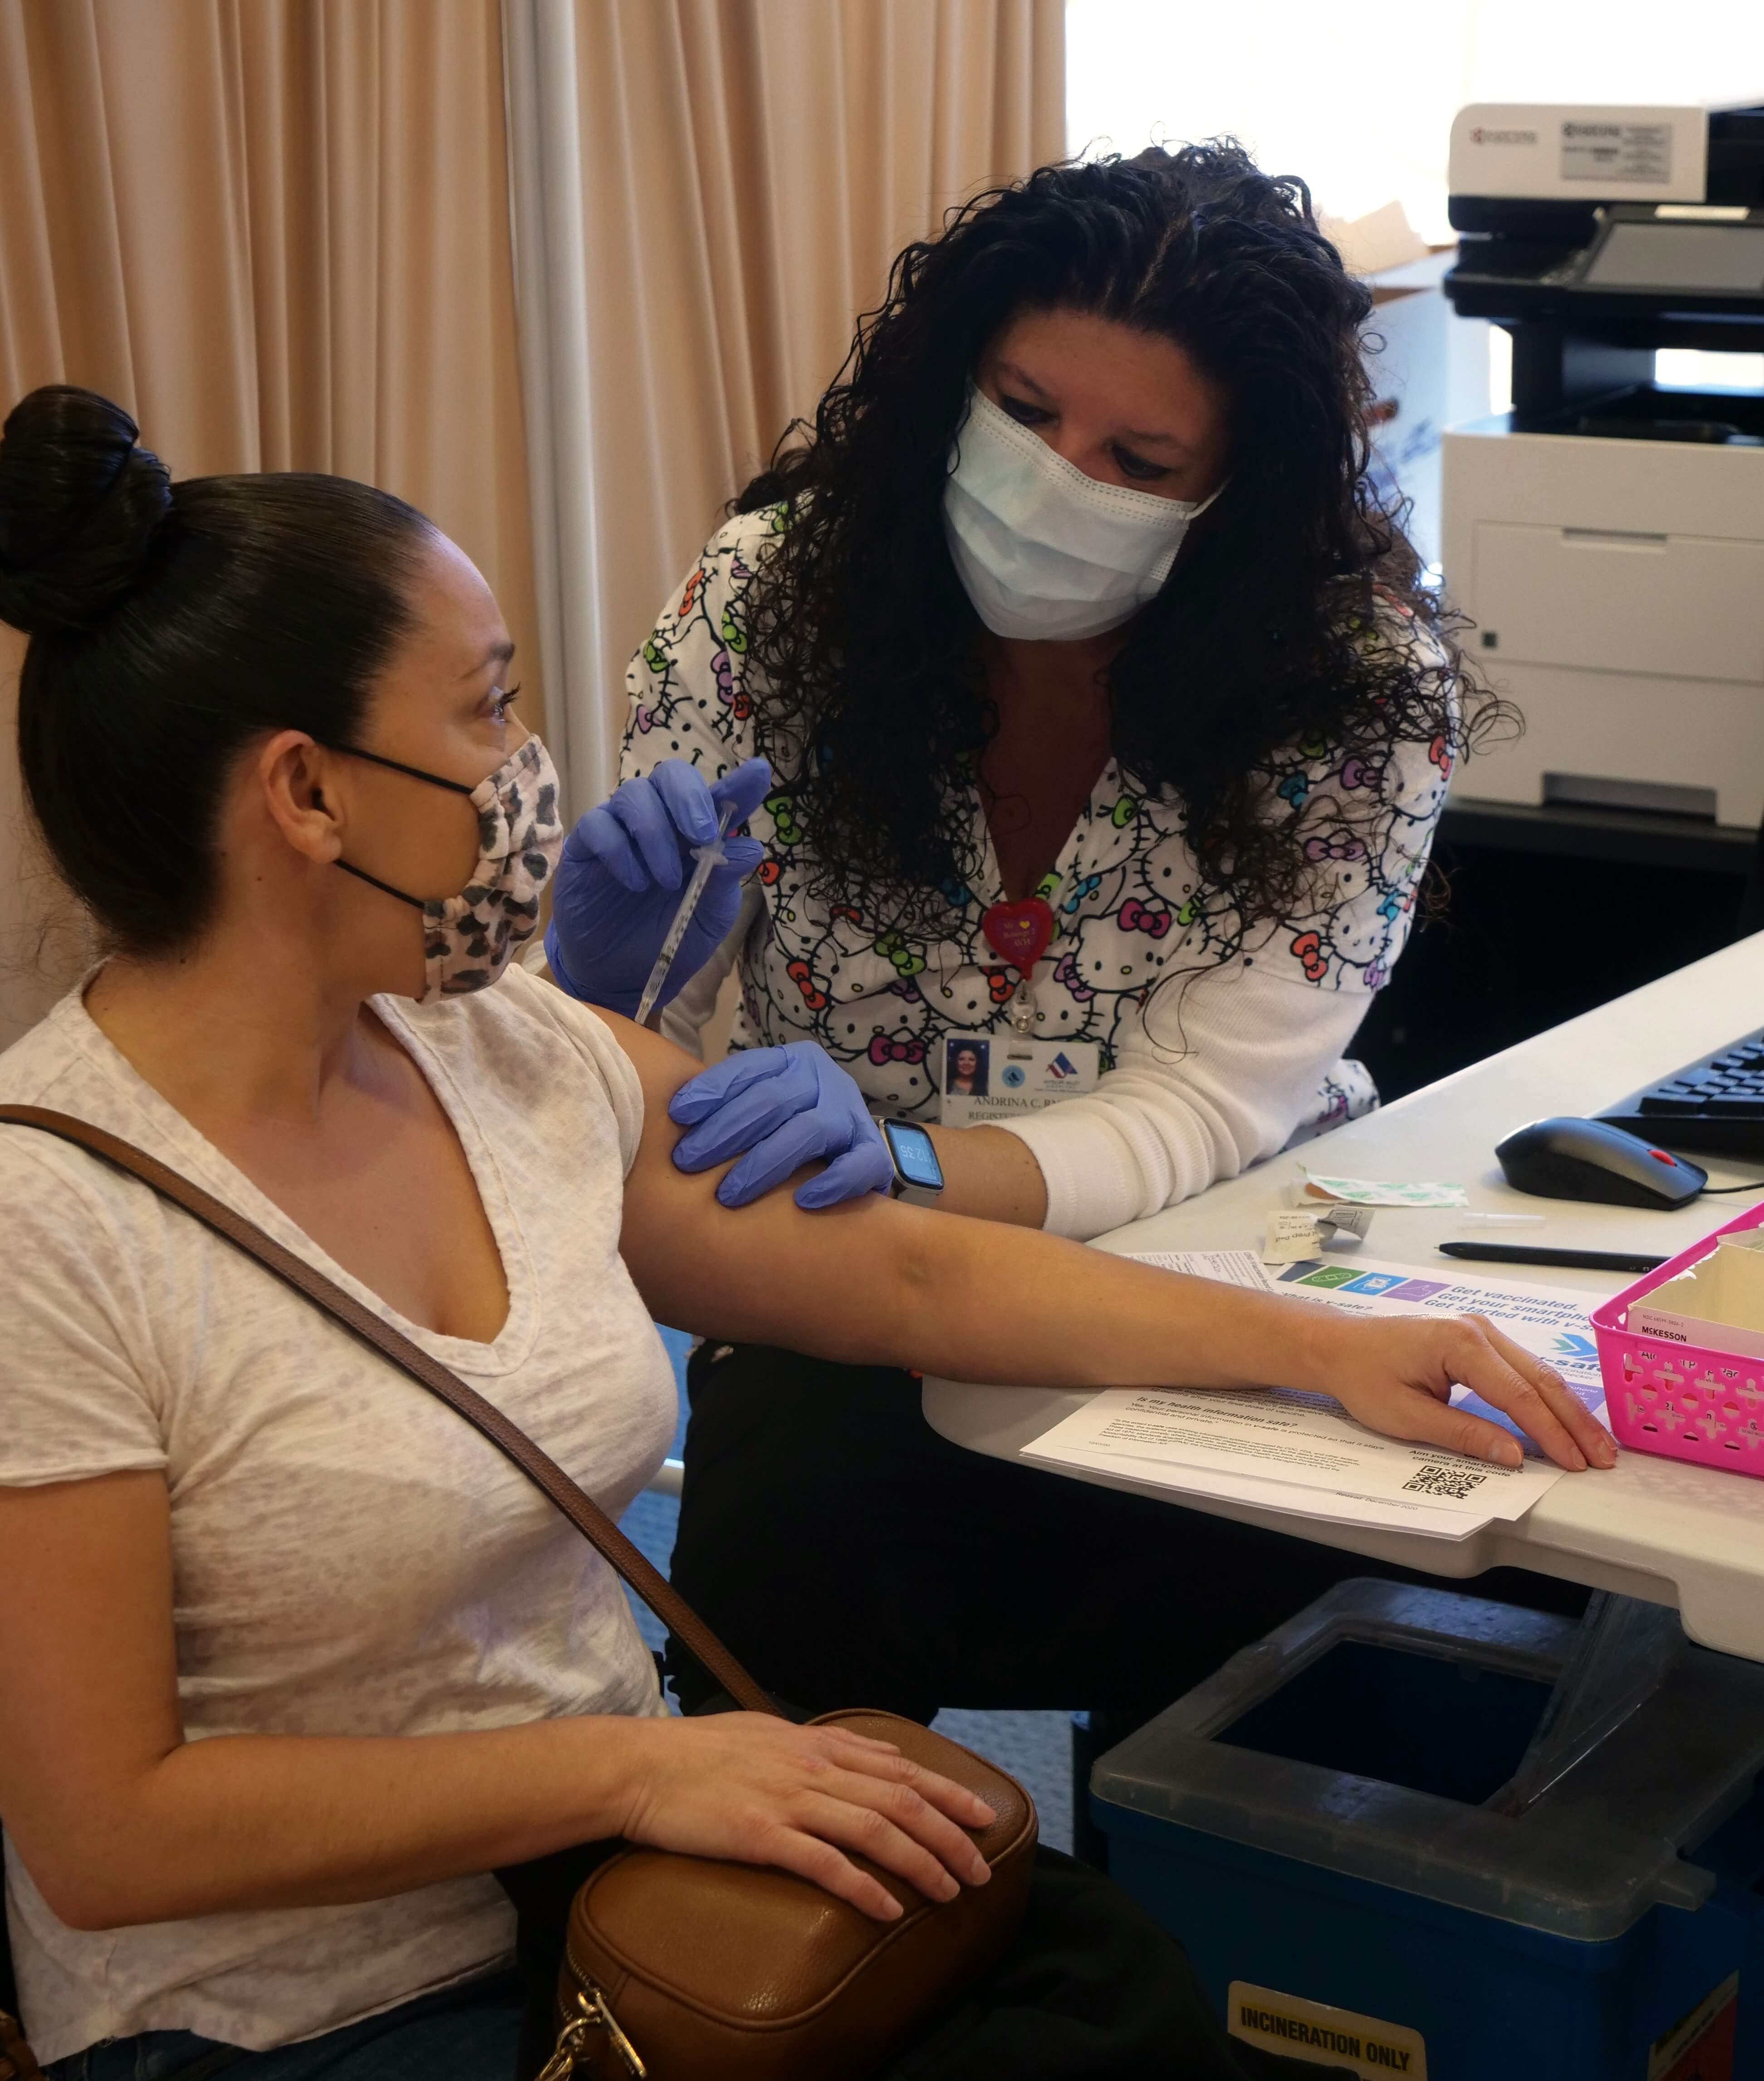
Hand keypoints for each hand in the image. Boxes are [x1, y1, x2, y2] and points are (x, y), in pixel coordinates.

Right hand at [544, 758, 771, 1016]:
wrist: (623, 973)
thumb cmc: (672, 935)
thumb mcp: (709, 915)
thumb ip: (726, 880)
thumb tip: (751, 848)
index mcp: (699, 832)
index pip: (721, 797)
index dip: (740, 783)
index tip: (759, 773)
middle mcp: (662, 819)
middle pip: (671, 775)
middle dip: (689, 798)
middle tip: (701, 835)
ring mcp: (622, 827)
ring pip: (634, 795)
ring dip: (655, 835)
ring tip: (666, 880)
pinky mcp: (586, 843)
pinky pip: (598, 824)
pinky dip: (619, 851)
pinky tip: (635, 883)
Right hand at [618, 1714, 995, 1921]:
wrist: (642, 1765)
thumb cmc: (701, 1752)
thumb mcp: (771, 1732)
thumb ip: (823, 1744)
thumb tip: (872, 1755)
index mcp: (817, 1744)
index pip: (900, 1768)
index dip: (949, 1792)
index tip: (986, 1817)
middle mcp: (813, 1767)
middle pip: (900, 1800)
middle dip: (950, 1835)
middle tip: (982, 1869)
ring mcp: (788, 1800)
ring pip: (874, 1829)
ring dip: (921, 1862)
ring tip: (950, 1892)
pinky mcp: (761, 1834)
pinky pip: (824, 1863)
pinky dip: (863, 1886)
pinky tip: (889, 1909)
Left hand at [670, 1041, 895, 1209]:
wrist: (851, 1146)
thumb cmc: (786, 1126)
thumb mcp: (759, 1104)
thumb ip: (728, 1105)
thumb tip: (669, 1118)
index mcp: (792, 1061)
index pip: (749, 1069)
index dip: (713, 1090)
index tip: (678, 1116)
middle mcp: (825, 1080)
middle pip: (773, 1100)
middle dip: (726, 1132)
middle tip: (687, 1162)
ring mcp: (852, 1114)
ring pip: (810, 1131)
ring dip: (764, 1163)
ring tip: (728, 1194)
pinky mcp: (874, 1151)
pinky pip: (860, 1164)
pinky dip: (833, 1181)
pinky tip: (803, 1201)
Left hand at [1301, 1310, 1617, 1470]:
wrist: (1339, 1345)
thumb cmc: (1364, 1376)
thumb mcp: (1407, 1415)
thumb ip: (1463, 1434)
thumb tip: (1513, 1456)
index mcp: (1460, 1343)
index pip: (1518, 1395)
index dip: (1549, 1433)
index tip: (1575, 1463)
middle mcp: (1478, 1330)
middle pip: (1539, 1379)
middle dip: (1574, 1422)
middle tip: (1603, 1458)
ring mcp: (1481, 1331)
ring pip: (1537, 1373)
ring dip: (1567, 1410)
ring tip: (1597, 1445)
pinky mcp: (1479, 1340)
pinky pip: (1522, 1370)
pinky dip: (1547, 1397)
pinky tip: (1566, 1420)